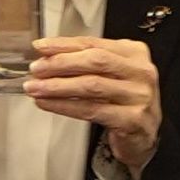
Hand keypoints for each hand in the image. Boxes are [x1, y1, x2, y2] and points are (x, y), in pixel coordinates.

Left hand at [28, 34, 161, 178]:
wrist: (145, 136)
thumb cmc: (124, 101)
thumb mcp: (111, 75)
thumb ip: (87, 62)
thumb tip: (48, 56)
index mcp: (135, 52)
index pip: (94, 43)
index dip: (65, 44)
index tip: (40, 47)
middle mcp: (141, 72)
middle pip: (95, 61)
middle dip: (60, 63)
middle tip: (36, 69)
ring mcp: (139, 96)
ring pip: (91, 85)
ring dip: (58, 86)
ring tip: (35, 88)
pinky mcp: (132, 119)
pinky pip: (91, 110)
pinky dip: (65, 106)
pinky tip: (47, 103)